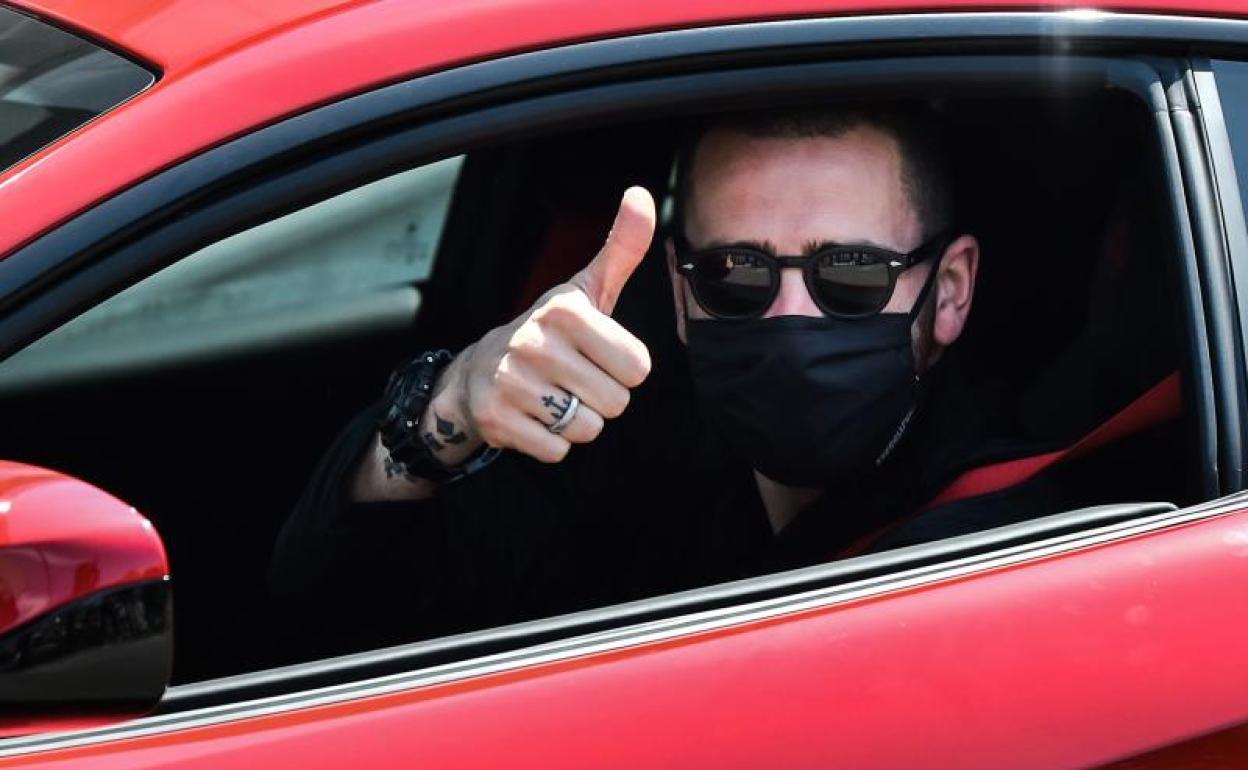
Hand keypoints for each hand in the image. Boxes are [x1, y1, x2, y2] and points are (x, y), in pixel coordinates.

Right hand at [421, 186, 655, 465]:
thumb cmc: (550, 332)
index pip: (638, 368)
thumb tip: (642, 194)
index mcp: (565, 312)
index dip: (623, 368)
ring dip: (577, 421)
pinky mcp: (498, 422)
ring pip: (588, 429)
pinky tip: (534, 416)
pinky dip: (551, 442)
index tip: (595, 354)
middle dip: (601, 398)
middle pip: (615, 403)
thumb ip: (622, 248)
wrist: (479, 372)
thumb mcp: (587, 290)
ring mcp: (512, 384)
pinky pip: (558, 451)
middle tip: (572, 379)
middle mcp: (534, 344)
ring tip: (553, 397)